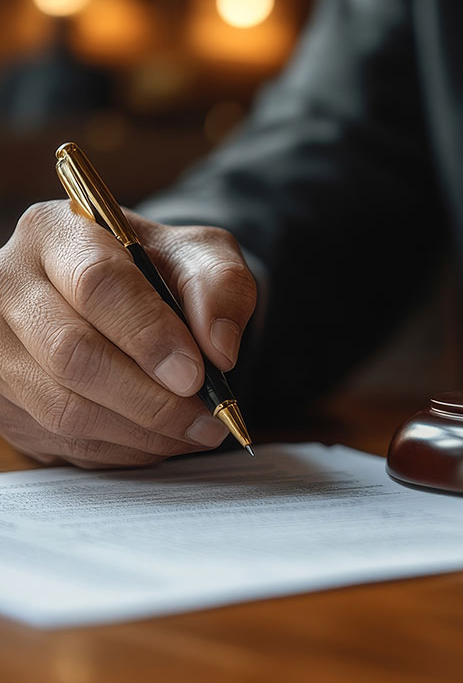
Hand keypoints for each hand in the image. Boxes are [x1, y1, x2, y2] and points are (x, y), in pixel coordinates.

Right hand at [0, 201, 256, 467]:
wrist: (124, 296)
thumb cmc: (157, 271)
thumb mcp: (201, 257)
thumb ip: (220, 288)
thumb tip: (219, 349)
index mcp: (58, 233)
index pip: (96, 283)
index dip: (148, 335)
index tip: (195, 373)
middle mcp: (11, 285)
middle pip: (71, 353)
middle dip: (149, 398)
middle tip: (204, 417)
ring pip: (62, 407)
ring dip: (140, 432)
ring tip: (193, 431)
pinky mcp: (3, 399)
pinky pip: (60, 441)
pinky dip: (121, 449)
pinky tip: (158, 439)